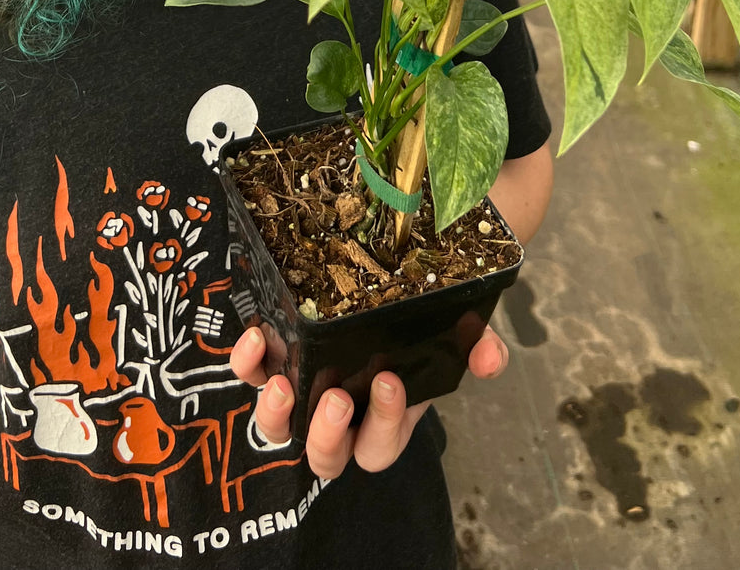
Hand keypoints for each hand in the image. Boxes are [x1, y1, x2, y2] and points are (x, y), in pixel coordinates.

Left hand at [229, 324, 509, 479]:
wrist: (391, 282)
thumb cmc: (419, 322)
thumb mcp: (455, 332)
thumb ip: (476, 344)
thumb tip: (491, 357)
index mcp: (384, 420)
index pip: (380, 446)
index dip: (384, 423)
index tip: (388, 380)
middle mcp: (341, 417)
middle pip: (326, 457)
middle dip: (328, 435)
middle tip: (336, 399)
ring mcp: (303, 392)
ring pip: (278, 429)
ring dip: (275, 415)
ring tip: (282, 385)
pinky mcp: (274, 361)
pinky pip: (251, 376)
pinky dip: (247, 364)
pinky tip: (257, 338)